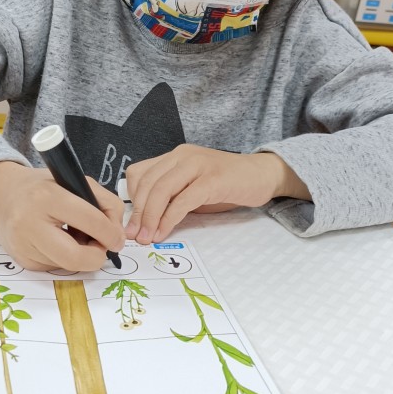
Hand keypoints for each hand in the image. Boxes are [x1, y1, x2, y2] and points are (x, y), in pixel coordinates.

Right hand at [0, 161, 124, 271]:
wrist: (2, 195)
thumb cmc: (44, 187)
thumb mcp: (75, 181)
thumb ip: (104, 202)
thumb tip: (117, 235)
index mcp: (48, 196)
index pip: (90, 220)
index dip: (111, 233)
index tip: (117, 238)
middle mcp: (30, 222)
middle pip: (75, 257)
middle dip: (97, 257)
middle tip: (102, 248)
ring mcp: (23, 245)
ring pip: (68, 265)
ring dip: (82, 257)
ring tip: (76, 237)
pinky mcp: (22, 260)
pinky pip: (55, 267)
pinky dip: (65, 258)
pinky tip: (59, 241)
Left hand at [125, 146, 309, 243]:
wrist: (262, 174)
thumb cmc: (226, 184)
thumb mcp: (191, 186)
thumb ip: (171, 196)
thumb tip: (144, 221)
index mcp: (175, 156)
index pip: (140, 173)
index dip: (131, 199)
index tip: (130, 223)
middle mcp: (183, 156)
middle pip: (148, 183)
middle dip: (137, 213)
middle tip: (133, 236)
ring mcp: (198, 165)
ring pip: (162, 190)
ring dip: (150, 218)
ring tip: (146, 238)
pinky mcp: (213, 180)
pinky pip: (183, 200)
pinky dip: (169, 219)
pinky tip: (164, 232)